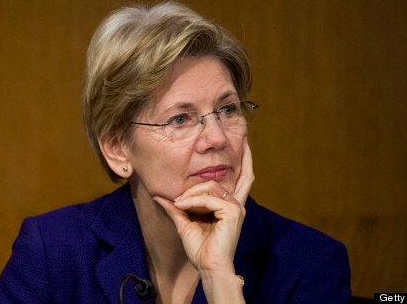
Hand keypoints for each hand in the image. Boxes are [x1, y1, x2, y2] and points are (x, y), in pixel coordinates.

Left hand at [153, 138, 253, 274]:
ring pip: (210, 186)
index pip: (244, 177)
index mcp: (230, 205)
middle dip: (242, 155)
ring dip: (191, 193)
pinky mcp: (232, 212)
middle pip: (237, 173)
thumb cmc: (201, 249)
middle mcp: (237, 203)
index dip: (246, 158)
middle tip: (234, 142)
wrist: (208, 267)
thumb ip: (176, 207)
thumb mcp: (185, 222)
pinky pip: (208, 198)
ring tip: (178, 204)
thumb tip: (160, 195)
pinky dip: (192, 201)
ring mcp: (236, 207)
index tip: (245, 140)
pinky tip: (183, 207)